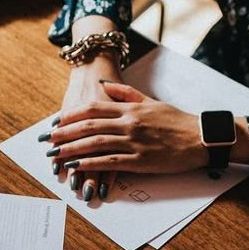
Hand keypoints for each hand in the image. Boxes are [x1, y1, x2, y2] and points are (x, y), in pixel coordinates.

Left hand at [49, 81, 206, 191]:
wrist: (201, 138)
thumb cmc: (176, 121)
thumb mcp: (150, 101)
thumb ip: (125, 93)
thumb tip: (103, 84)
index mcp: (130, 108)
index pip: (93, 108)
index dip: (71, 115)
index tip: (56, 120)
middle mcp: (129, 123)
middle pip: (89, 126)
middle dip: (65, 132)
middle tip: (47, 139)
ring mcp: (134, 142)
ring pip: (96, 143)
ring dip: (72, 148)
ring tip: (55, 153)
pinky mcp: (140, 161)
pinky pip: (110, 161)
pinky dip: (90, 163)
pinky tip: (75, 166)